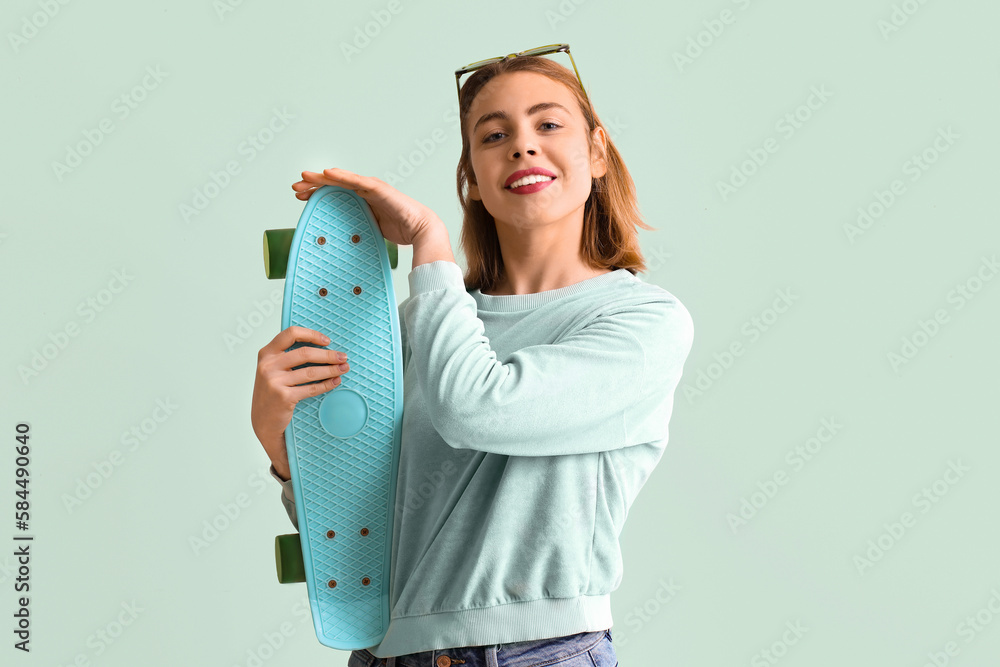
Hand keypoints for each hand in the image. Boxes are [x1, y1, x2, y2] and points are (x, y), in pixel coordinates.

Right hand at [251, 326, 350, 478]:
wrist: (263, 421)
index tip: (327, 341)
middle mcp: (268, 365)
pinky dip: (327, 384)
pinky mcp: (284, 397)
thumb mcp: (273, 369)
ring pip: (311, 371)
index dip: (311, 335)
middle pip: (306, 353)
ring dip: (331, 370)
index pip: (291, 334)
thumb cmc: (273, 392)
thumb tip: (321, 346)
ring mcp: (274, 381)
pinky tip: (336, 382)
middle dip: (329, 355)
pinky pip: (311, 388)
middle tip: (343, 357)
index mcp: (266, 353)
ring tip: (344, 369)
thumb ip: (287, 356)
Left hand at [292, 168, 443, 246]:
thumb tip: (340, 250)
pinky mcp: (378, 189)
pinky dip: (342, 177)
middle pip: (334, 185)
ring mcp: (371, 188)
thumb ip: (356, 233)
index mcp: (361, 202)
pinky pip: (357, 181)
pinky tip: (328, 174)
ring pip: (342, 180)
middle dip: (314, 184)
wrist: (421, 230)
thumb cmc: (400, 232)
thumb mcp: (370, 232)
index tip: (300, 198)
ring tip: (305, 177)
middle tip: (295, 187)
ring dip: (323, 178)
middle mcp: (364, 192)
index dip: (317, 194)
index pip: (334, 195)